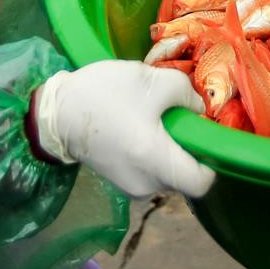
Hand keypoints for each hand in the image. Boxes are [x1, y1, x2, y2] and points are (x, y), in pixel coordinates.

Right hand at [32, 61, 213, 197]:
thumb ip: (188, 95)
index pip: (202, 182)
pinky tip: (141, 127)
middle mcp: (146, 183)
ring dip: (171, 148)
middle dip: (189, 147)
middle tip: (181, 116)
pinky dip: (154, 153)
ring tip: (157, 118)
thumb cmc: (105, 95)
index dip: (213, 159)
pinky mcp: (121, 182)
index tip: (208, 133)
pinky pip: (151, 171)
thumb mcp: (153, 81)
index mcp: (155, 161)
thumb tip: (201, 110)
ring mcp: (132, 187)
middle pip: (186, 175)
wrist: (56, 113)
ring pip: (169, 172)